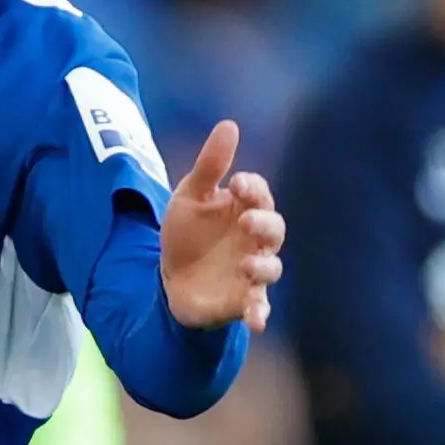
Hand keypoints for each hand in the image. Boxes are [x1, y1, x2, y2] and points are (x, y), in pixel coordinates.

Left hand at [160, 120, 284, 332]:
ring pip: (271, 268)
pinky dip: (260, 312)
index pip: (259, 194)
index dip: (252, 188)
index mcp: (245, 210)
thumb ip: (209, 166)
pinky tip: (256, 319)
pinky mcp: (242, 300)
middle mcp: (255, 240)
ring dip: (262, 266)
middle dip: (264, 223)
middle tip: (246, 220)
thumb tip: (229, 125)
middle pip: (274, 229)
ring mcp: (251, 271)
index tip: (235, 183)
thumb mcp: (189, 197)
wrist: (169, 279)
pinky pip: (259, 306)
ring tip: (246, 263)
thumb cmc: (187, 234)